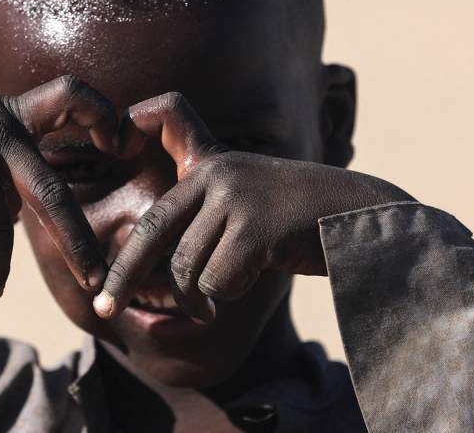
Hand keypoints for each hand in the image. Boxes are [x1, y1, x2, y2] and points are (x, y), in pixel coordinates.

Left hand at [93, 92, 411, 320]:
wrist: (368, 220)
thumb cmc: (302, 223)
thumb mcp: (246, 209)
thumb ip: (203, 224)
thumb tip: (156, 275)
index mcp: (212, 163)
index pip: (156, 176)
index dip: (128, 169)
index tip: (107, 198)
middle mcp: (219, 172)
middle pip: (154, 232)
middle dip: (125, 277)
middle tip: (105, 310)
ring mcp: (238, 196)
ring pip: (186, 268)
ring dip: (198, 299)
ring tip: (217, 302)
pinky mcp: (257, 226)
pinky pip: (216, 281)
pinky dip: (228, 296)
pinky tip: (252, 282)